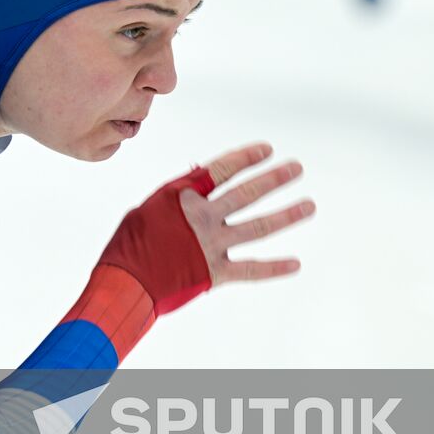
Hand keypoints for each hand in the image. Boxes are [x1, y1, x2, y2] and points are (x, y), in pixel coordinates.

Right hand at [96, 142, 313, 315]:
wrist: (124, 284)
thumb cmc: (127, 246)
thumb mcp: (146, 210)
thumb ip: (175, 200)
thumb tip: (194, 190)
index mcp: (183, 197)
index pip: (222, 170)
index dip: (246, 158)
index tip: (267, 149)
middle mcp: (202, 218)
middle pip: (247, 194)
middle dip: (275, 179)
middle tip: (297, 168)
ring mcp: (211, 246)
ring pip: (258, 227)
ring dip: (286, 215)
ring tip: (309, 205)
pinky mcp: (215, 274)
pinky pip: (251, 270)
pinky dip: (274, 268)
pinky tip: (296, 263)